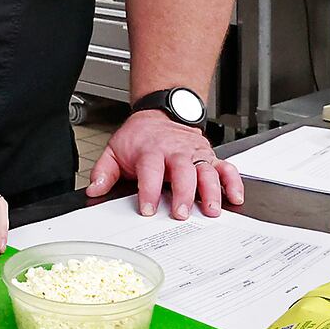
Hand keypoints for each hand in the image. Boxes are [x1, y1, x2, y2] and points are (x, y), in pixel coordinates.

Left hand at [86, 111, 243, 219]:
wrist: (159, 114)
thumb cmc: (139, 137)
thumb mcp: (114, 150)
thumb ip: (104, 172)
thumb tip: (94, 190)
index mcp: (151, 150)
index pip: (150, 170)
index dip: (148, 191)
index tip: (147, 209)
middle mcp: (176, 151)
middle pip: (182, 171)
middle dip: (183, 193)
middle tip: (181, 214)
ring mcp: (195, 154)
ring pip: (207, 171)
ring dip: (211, 191)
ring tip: (210, 210)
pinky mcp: (209, 157)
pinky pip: (226, 168)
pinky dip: (233, 182)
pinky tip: (234, 197)